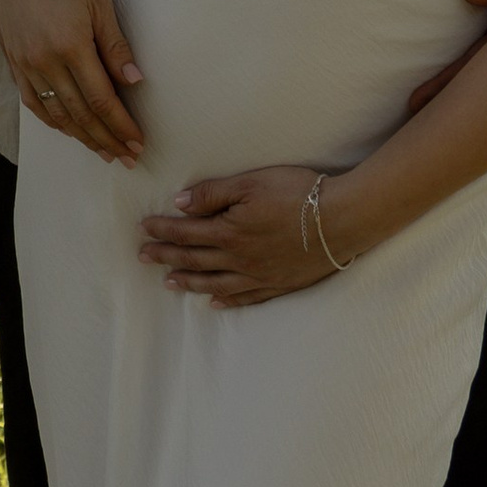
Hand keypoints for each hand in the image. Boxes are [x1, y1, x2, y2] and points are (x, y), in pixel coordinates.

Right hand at [0, 0, 145, 164]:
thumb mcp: (99, 3)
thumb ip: (116, 45)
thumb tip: (134, 81)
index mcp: (71, 48)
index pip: (102, 100)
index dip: (121, 126)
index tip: (137, 143)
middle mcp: (45, 62)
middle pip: (81, 114)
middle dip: (106, 139)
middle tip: (126, 158)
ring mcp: (25, 64)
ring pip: (55, 114)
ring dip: (82, 136)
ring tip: (102, 151)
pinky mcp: (12, 60)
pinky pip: (32, 101)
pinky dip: (52, 121)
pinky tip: (66, 128)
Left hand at [139, 164, 359, 304]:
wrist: (343, 220)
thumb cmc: (299, 194)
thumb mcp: (252, 183)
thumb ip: (214, 194)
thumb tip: (180, 203)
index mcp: (229, 232)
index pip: (186, 232)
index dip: (162, 230)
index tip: (143, 229)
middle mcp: (239, 259)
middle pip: (194, 259)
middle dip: (166, 257)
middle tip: (143, 257)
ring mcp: (259, 275)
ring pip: (215, 283)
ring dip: (189, 282)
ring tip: (168, 283)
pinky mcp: (279, 284)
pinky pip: (246, 297)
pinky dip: (227, 301)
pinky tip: (215, 303)